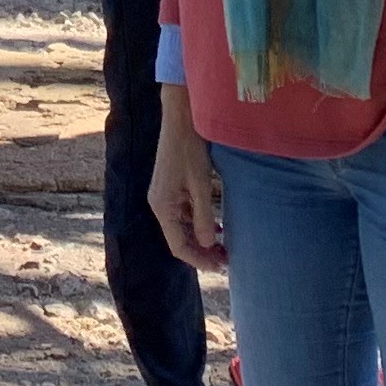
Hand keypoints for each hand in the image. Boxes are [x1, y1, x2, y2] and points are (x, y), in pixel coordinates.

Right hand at [151, 86, 226, 269]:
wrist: (180, 119)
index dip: (199, 260)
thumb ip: (203, 216)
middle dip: (201, 252)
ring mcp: (163, 196)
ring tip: (224, 247)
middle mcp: (159, 204)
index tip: (220, 266)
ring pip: (181, 228)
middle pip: (178, 239)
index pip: (178, 246)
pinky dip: (198, 224)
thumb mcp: (200, 184)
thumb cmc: (190, 149)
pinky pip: (183, 214)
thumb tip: (207, 245)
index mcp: (162, 206)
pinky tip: (215, 227)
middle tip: (226, 260)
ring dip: (200, 239)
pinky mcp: (170, 188)